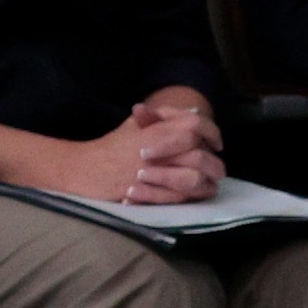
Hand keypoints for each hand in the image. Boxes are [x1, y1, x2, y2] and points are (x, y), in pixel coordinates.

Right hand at [54, 95, 224, 206]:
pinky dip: (196, 193)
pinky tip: (201, 191)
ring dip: (207, 179)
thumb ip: (163, 117)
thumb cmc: (113, 146)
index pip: (195, 124)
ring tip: (212, 181)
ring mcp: (155, 172)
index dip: (211, 131)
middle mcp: (158, 149)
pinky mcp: (152, 192)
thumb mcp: (135, 124)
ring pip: (194, 176)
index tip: (216, 141)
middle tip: (218, 166)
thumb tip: (193, 113)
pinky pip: (182, 195)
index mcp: (156, 129)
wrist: (89, 170)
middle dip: (213, 161)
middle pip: (199, 153)